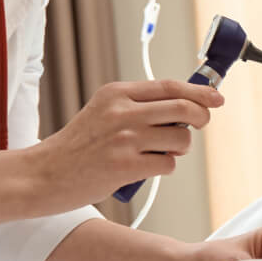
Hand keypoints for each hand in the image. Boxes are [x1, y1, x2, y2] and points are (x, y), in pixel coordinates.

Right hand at [28, 80, 222, 209]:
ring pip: (181, 139)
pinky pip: (168, 165)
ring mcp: (124, 139)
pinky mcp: (126, 166)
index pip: (169, 86)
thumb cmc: (79, 147)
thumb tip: (186, 106)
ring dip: (179, 149)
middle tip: (200, 125)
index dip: (199, 91)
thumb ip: (138, 106)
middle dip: (202, 117)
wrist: (45, 174)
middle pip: (184, 108)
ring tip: (159, 153)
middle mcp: (122, 112)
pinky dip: (164, 168)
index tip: (216, 97)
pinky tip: (144, 169)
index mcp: (117, 94)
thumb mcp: (103, 112)